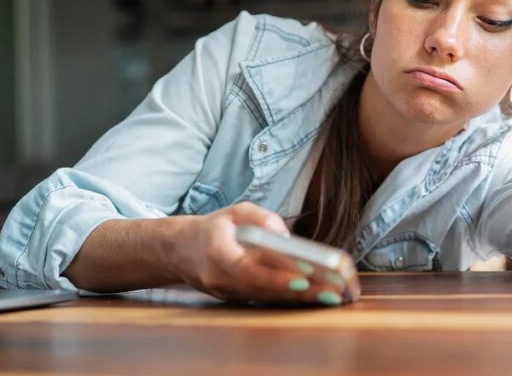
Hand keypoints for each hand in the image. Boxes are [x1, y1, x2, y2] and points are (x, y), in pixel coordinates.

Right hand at [166, 202, 343, 304]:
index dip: (274, 277)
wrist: (180, 251)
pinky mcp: (236, 300)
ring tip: (331, 297)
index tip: (302, 279)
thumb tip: (286, 237)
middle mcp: (220, 280)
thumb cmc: (215, 228)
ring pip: (266, 299)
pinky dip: (289, 300)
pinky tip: (315, 298)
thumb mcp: (235, 211)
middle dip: (299, 293)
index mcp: (217, 254)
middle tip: (331, 293)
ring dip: (299, 301)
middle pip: (263, 290)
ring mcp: (227, 294)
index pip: (247, 270)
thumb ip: (261, 218)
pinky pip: (265, 300)